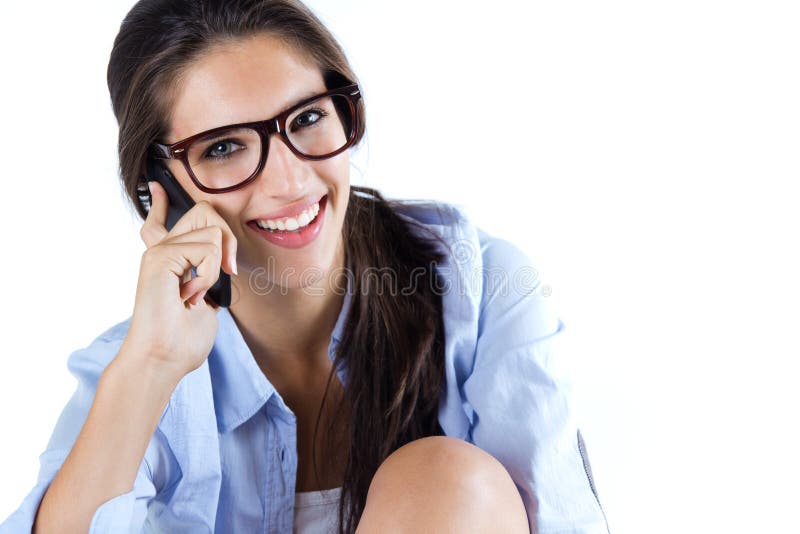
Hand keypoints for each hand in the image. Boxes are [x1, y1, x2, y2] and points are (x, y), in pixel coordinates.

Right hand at [120, 180, 237, 380]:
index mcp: (167, 262)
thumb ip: (209, 278)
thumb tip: (223, 265)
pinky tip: (189, 296)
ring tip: (195, 295)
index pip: (160, 222)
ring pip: (213, 230)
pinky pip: (208, 249)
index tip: (156, 187)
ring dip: (216, 268)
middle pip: (205, 212)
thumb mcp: (206, 303)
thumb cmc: (182, 341)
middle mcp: (160, 251)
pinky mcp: (159, 256)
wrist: (162, 359)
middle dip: (229, 238)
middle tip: (225, 272)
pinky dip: (208, 276)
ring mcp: (158, 251)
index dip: (162, 204)